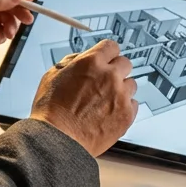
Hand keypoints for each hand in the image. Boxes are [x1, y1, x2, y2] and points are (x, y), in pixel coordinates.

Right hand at [29, 39, 136, 156]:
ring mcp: (120, 96)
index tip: (106, 58)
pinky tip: (110, 112)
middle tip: (105, 80)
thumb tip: (81, 59)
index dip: (107, 53)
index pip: (111, 46)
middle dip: (115, 70)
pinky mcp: (127, 115)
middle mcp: (109, 76)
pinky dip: (125, 107)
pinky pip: (134, 104)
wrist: (58, 140)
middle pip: (125, 63)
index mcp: (91, 62)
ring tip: (105, 100)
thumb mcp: (52, 75)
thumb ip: (71, 62)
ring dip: (121, 88)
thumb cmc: (51, 111)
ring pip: (131, 84)